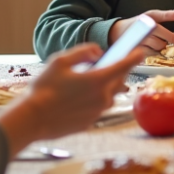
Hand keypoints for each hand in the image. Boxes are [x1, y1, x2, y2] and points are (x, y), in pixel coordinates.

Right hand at [0, 44, 143, 155]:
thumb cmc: (43, 89)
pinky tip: (80, 97)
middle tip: (112, 64)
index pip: (124, 65)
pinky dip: (95, 99)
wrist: (32, 119)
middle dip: (118, 71)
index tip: (141, 52)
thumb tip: (97, 52)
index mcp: (97, 80)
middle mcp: (102, 97)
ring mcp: (98, 112)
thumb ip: (83, 52)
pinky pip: (99, 107)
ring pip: (109, 95)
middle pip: (119, 81)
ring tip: (91, 80)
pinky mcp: (91, 122)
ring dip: (106, 86)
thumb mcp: (60, 61)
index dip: (134, 57)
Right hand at [110, 8, 173, 51]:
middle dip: (165, 44)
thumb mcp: (153, 15)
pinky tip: (149, 48)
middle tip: (164, 41)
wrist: (119, 31)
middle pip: (160, 44)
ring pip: (155, 51)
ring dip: (157, 49)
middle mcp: (143, 34)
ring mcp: (138, 44)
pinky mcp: (134, 53)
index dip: (173, 38)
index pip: (162, 31)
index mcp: (148, 23)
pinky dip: (151, 53)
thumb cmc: (139, 23)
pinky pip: (148, 56)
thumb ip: (168, 15)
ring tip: (154, 43)